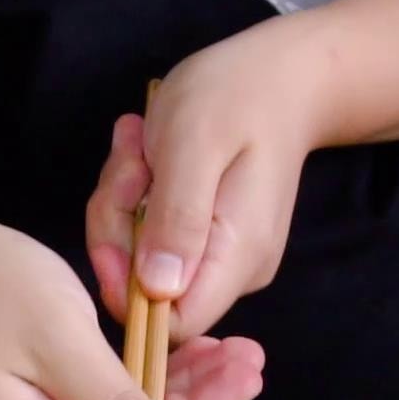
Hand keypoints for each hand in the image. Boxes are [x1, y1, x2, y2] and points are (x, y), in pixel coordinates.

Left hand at [86, 20, 322, 340]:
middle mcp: (232, 269)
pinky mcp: (203, 238)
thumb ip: (177, 217)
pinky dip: (134, 193)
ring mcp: (218, 256)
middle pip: (146, 288)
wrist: (280, 76)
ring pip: (138, 257)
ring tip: (140, 143)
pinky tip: (146, 150)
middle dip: (120, 224)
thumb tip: (157, 290)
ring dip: (123, 199)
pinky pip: (147, 233)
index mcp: (236, 255)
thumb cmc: (239, 96)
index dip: (127, 288)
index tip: (118, 219)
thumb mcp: (196, 143)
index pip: (175, 323)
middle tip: (133, 161)